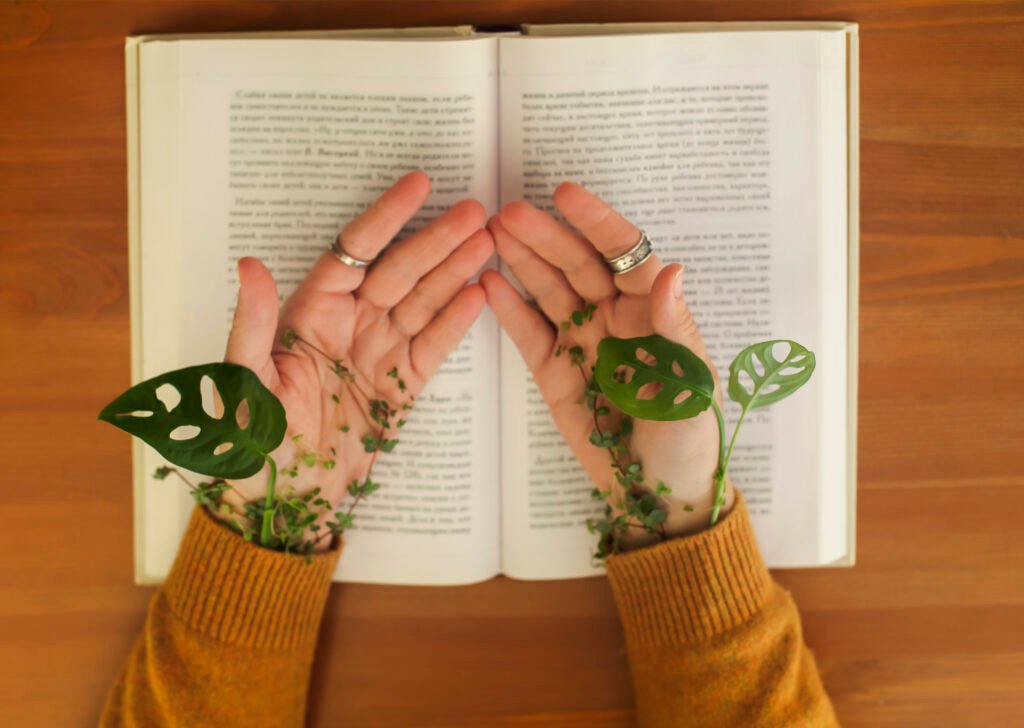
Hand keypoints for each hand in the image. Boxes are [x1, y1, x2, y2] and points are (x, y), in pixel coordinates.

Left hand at [223, 171, 492, 547]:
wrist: (283, 502)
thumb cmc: (252, 443)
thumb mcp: (242, 382)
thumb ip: (253, 324)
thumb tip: (249, 264)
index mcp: (308, 315)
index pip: (353, 254)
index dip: (386, 218)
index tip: (418, 185)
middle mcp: (348, 326)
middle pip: (399, 272)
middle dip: (437, 241)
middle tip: (476, 212)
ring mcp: (378, 354)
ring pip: (423, 303)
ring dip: (456, 271)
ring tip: (489, 242)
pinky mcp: (401, 387)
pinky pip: (433, 347)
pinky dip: (456, 322)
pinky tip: (480, 293)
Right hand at [481, 183, 734, 544]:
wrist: (657, 495)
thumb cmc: (688, 439)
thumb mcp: (692, 385)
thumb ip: (674, 328)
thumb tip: (670, 270)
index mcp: (653, 312)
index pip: (625, 254)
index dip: (597, 223)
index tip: (566, 196)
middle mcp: (614, 317)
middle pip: (578, 265)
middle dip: (546, 237)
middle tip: (509, 214)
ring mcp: (580, 340)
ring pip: (548, 289)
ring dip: (522, 259)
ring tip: (491, 233)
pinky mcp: (552, 371)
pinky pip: (527, 332)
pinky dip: (507, 307)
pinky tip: (488, 282)